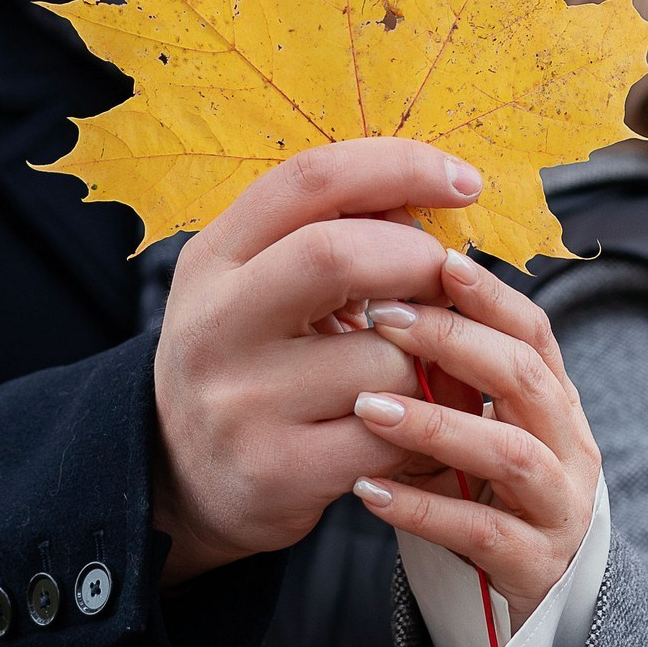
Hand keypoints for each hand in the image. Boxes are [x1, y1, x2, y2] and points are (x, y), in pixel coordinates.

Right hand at [152, 141, 476, 582]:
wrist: (185, 479)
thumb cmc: (251, 364)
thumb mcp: (257, 287)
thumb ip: (325, 238)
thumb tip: (423, 200)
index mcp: (213, 259)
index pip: (309, 181)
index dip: (398, 167)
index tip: (462, 181)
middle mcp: (213, 324)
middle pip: (336, 255)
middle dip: (418, 260)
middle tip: (448, 280)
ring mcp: (241, 401)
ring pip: (382, 358)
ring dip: (424, 363)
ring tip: (412, 374)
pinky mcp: (276, 469)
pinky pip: (389, 435)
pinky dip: (421, 425)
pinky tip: (406, 426)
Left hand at [346, 251, 600, 634]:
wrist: (544, 602)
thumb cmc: (489, 496)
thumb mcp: (477, 428)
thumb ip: (446, 379)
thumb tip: (373, 295)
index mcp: (555, 403)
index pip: (532, 331)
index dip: (488, 294)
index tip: (434, 259)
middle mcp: (569, 447)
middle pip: (523, 378)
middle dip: (453, 342)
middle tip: (381, 317)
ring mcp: (559, 507)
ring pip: (509, 454)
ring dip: (436, 424)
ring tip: (368, 407)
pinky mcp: (536, 565)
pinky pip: (480, 532)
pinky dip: (423, 509)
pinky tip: (369, 491)